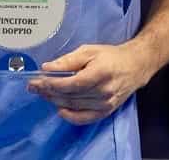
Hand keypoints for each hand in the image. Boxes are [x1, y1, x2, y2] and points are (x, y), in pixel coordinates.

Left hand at [28, 43, 153, 124]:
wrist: (135, 65)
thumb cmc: (111, 56)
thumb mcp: (89, 51)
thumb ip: (68, 60)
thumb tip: (47, 68)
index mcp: (100, 72)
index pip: (71, 83)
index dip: (52, 84)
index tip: (37, 80)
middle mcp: (104, 91)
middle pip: (70, 96)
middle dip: (49, 91)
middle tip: (34, 86)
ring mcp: (106, 103)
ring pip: (74, 106)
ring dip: (55, 101)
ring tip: (43, 93)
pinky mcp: (106, 111)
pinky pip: (84, 118)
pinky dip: (70, 116)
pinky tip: (59, 109)